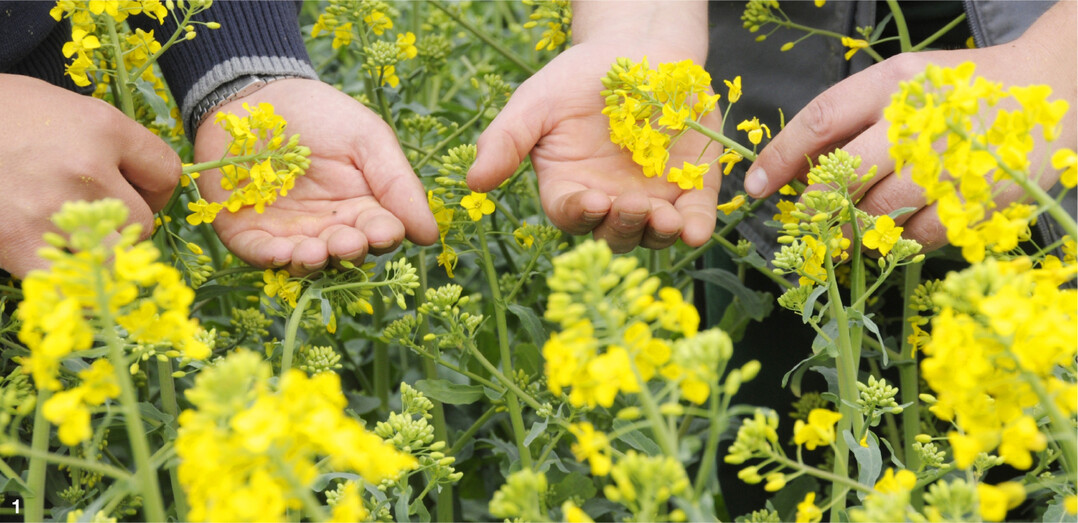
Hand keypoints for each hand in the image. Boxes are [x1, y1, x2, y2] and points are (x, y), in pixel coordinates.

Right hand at [0, 74, 180, 278]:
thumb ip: (113, 142)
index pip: (167, 172)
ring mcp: (55, 212)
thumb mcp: (66, 108)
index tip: (131, 186)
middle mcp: (86, 169)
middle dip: (126, 222)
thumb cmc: (4, 114)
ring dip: (100, 253)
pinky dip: (71, 282)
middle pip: (144, 222)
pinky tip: (56, 263)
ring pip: (115, 256)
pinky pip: (72, 284)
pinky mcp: (22, 246)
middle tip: (94, 213)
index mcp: (102, 128)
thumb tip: (150, 183)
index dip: (152, 185)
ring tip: (71, 234)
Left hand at [193, 79, 438, 275]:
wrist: (256, 94)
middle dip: (347, 252)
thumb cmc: (320, 113)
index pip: (382, 233)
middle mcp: (330, 226)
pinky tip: (281, 253)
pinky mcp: (249, 232)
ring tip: (314, 252)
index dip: (384, 236)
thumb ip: (399, 184)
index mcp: (364, 206)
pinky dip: (271, 259)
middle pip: (345, 254)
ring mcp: (290, 233)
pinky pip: (260, 255)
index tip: (383, 230)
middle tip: (346, 242)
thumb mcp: (368, 138)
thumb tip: (432, 236)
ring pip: (306, 262)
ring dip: (312, 262)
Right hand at [467, 39, 720, 252]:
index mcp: (569, 187)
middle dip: (623, 227)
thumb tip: (473, 184)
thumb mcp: (535, 103)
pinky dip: (696, 228)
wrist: (638, 49)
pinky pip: (694, 217)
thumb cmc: (578, 77)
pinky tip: (695, 229)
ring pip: (653, 235)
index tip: (593, 201)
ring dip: (658, 234)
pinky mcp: (690, 187)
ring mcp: (652, 199)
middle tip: (633, 206)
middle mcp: (609, 203)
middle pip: (613, 234)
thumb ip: (505, 142)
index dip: (581, 213)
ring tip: (665, 218)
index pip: (570, 214)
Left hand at [743, 3, 1075, 251]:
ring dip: (857, 225)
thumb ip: (850, 119)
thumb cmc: (956, 90)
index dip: (780, 157)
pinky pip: (920, 235)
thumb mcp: (901, 83)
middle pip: (846, 174)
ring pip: (880, 211)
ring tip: (855, 223)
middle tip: (808, 216)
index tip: (755, 186)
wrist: (1053, 82)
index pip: (821, 121)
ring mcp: (953, 161)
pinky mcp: (981, 196)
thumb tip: (794, 168)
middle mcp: (920, 119)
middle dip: (818, 202)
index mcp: (894, 82)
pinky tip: (903, 225)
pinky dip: (901, 239)